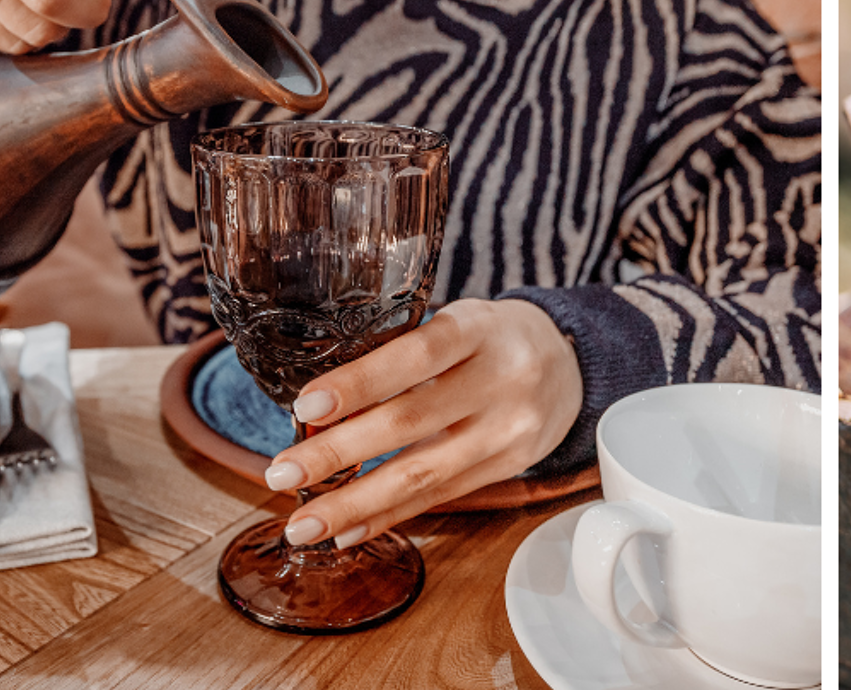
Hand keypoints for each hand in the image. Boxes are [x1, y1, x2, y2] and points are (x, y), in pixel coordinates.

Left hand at [263, 299, 584, 547]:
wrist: (568, 365)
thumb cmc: (492, 338)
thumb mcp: (459, 320)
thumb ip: (403, 351)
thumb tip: (318, 404)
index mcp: (480, 331)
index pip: (417, 355)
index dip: (360, 382)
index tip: (307, 408)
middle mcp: (501, 381)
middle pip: (412, 422)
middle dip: (339, 453)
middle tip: (281, 472)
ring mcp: (508, 431)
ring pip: (423, 474)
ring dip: (354, 502)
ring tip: (303, 523)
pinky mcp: (506, 468)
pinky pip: (440, 498)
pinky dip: (388, 517)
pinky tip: (348, 530)